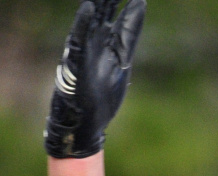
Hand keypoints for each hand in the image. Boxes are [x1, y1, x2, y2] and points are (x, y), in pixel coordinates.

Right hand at [44, 0, 145, 157]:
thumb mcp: (123, 61)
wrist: (88, 121)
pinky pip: (79, 40)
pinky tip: (89, 9)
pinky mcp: (78, 63)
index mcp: (111, 42)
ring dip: (98, 3)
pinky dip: (83, 24)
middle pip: (104, 11)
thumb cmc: (103, 93)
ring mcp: (86, 50)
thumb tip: (140, 4)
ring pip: (91, 19)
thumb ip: (129, 35)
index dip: (126, 4)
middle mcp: (97, 41)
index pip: (120, 15)